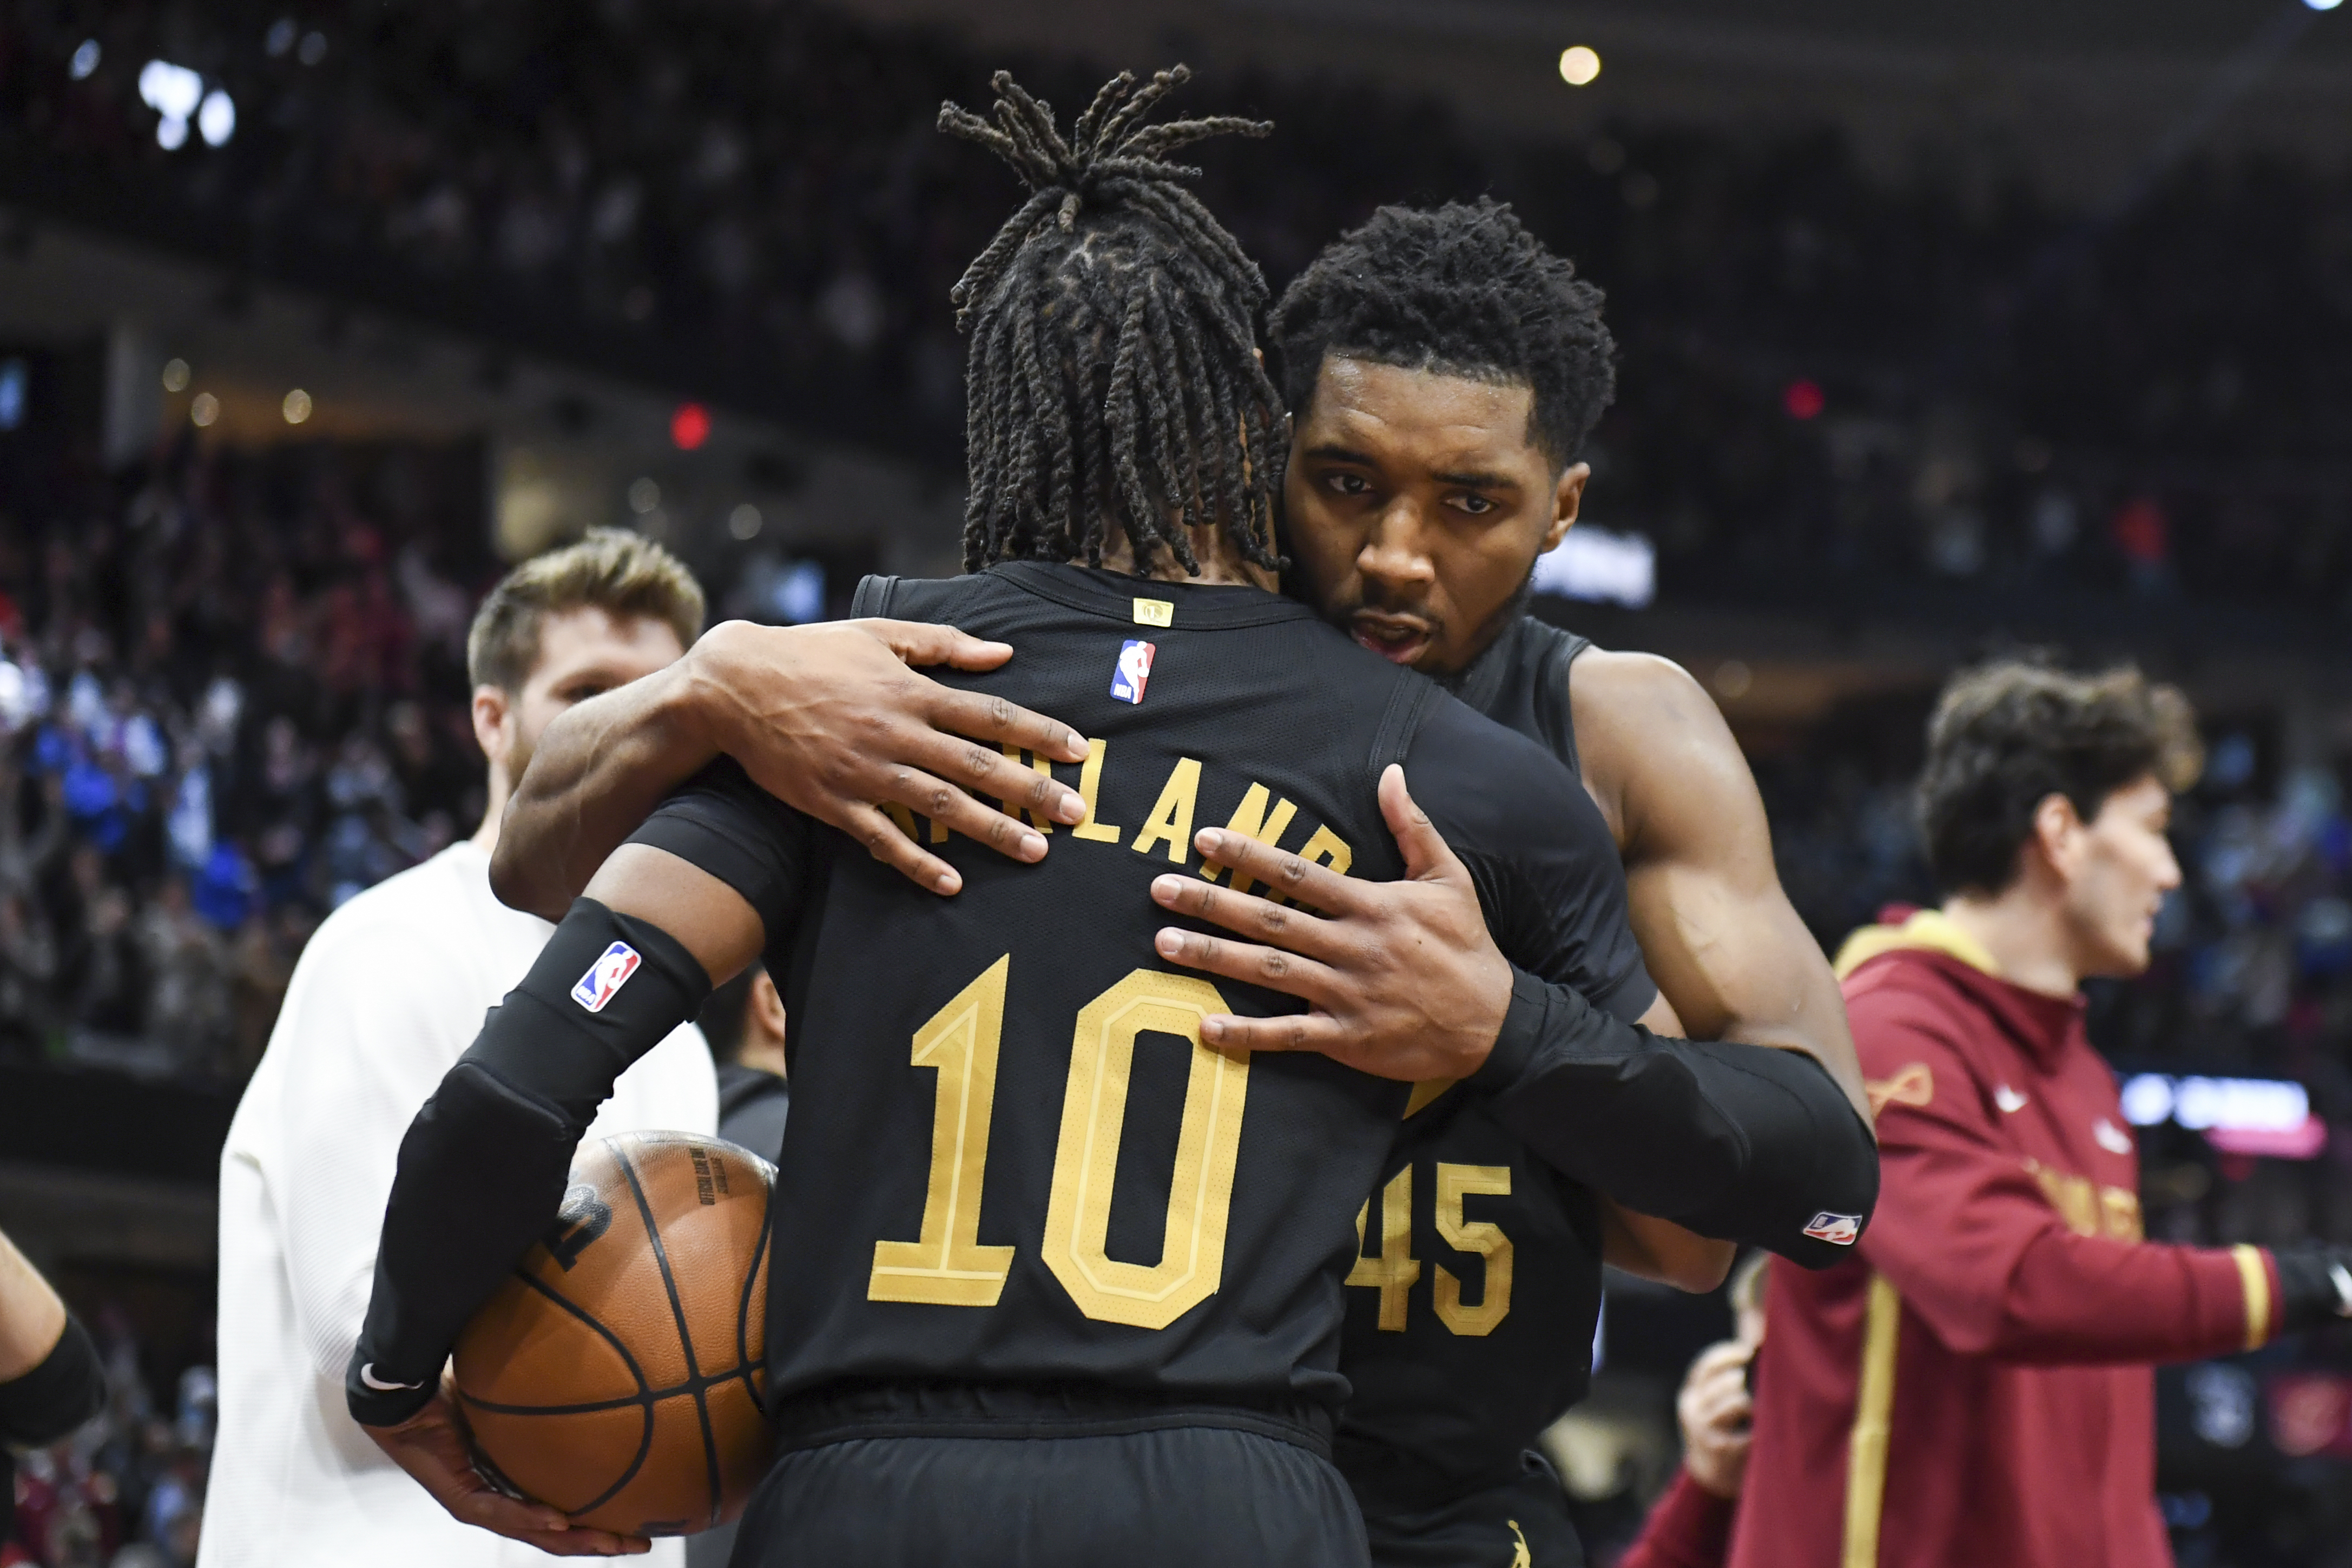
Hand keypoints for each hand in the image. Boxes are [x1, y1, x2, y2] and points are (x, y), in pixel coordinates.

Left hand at [363, 1381, 649, 1554]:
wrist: (405, 1397)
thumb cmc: (451, 1391)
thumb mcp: (510, 1399)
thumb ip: (542, 1396)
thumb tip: (587, 1368)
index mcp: (510, 1484)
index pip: (559, 1513)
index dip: (596, 1522)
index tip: (634, 1523)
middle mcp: (497, 1502)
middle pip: (555, 1534)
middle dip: (598, 1541)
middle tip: (639, 1544)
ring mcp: (479, 1505)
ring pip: (535, 1533)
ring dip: (575, 1540)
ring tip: (612, 1543)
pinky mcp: (461, 1499)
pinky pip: (502, 1512)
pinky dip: (531, 1517)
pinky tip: (559, 1519)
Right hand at [686, 618, 1091, 893]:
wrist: (736, 685)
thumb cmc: (812, 653)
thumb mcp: (879, 634)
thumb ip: (943, 644)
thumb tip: (1004, 653)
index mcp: (911, 690)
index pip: (989, 715)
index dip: (1037, 733)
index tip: (1078, 751)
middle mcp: (896, 732)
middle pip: (977, 766)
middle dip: (1031, 791)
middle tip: (1076, 813)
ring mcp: (866, 771)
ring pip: (940, 806)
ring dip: (991, 832)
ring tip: (1035, 853)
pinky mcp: (835, 803)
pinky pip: (883, 839)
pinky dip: (918, 864)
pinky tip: (953, 884)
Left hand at [1147, 765, 1511, 1081]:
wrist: (1494, 1022)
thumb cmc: (1467, 946)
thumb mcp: (1448, 878)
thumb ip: (1413, 827)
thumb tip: (1392, 774)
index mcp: (1372, 906)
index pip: (1298, 875)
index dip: (1249, 856)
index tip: (1204, 840)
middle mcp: (1352, 948)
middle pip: (1270, 921)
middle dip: (1212, 904)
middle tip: (1160, 890)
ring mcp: (1346, 995)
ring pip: (1269, 973)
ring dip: (1215, 959)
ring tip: (1164, 945)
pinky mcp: (1347, 1037)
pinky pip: (1288, 1035)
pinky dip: (1247, 1034)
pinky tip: (1205, 1026)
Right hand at [1676, 1340, 1754, 1499]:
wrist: (1710, 1475)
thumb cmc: (1720, 1432)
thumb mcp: (1710, 1405)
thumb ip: (1725, 1384)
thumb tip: (1755, 1350)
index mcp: (1690, 1395)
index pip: (1706, 1365)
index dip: (1728, 1354)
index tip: (1749, 1350)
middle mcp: (1692, 1409)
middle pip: (1724, 1381)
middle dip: (1748, 1378)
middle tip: (1766, 1379)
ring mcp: (1704, 1430)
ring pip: (1737, 1402)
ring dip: (1756, 1402)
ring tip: (1765, 1406)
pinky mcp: (1721, 1448)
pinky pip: (1748, 1430)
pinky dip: (1760, 1428)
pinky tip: (1765, 1428)